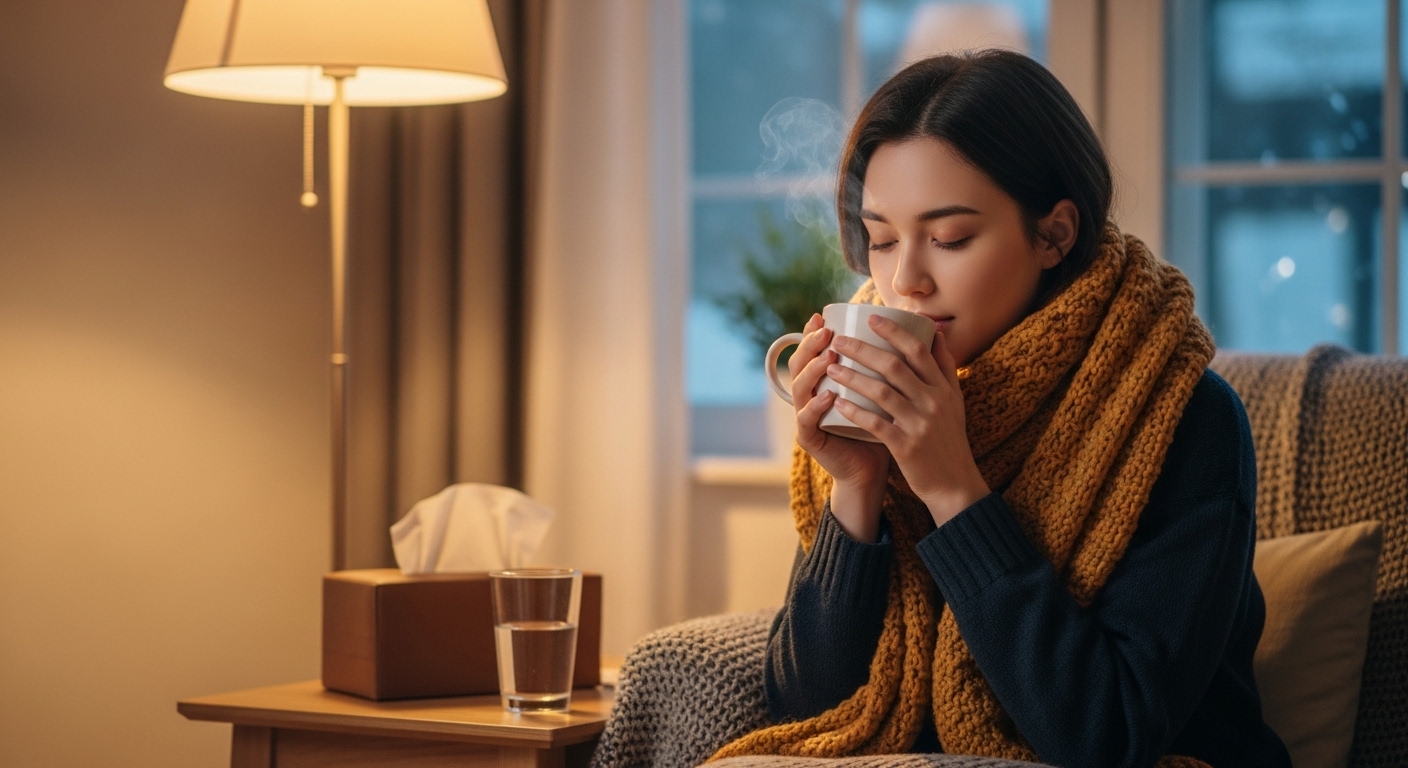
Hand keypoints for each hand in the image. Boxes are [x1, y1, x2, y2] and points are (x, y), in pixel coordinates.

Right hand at [789, 313, 890, 540]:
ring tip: (829, 358)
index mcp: (826, 381)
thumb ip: (903, 365)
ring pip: (799, 388)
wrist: (875, 471)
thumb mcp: (894, 393)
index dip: (812, 333)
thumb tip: (935, 332)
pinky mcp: (810, 439)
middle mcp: (811, 396)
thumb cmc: (886, 429)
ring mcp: (807, 417)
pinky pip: (807, 420)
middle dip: (810, 345)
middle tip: (827, 332)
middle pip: (800, 363)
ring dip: (813, 370)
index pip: (813, 351)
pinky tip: (830, 396)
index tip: (824, 316)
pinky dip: (817, 406)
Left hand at [826, 314, 989, 526]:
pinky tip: (837, 402)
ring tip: (830, 367)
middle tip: (838, 339)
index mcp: (944, 388)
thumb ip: (945, 367)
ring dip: (852, 377)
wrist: (955, 484)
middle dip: (863, 349)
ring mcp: (920, 424)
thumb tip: (937, 332)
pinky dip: (855, 411)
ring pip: (881, 392)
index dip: (894, 331)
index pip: (918, 350)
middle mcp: (934, 402)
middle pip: (895, 366)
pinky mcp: (906, 447)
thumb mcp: (955, 401)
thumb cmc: (949, 440)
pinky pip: (876, 424)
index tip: (871, 317)